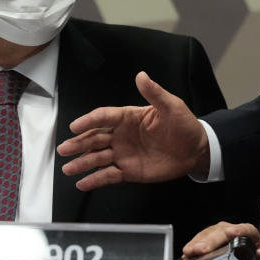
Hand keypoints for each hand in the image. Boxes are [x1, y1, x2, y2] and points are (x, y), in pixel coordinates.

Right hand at [57, 72, 209, 190]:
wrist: (195, 150)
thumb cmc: (184, 125)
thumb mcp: (172, 106)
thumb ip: (154, 93)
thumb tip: (141, 75)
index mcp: (129, 117)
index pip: (104, 117)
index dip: (89, 121)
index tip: (75, 126)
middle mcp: (122, 136)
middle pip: (95, 138)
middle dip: (79, 144)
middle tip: (64, 149)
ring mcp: (123, 154)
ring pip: (98, 158)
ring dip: (82, 163)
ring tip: (67, 169)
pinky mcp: (129, 171)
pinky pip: (108, 175)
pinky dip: (95, 180)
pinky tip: (82, 184)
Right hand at [182, 222, 259, 259]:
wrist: (250, 257)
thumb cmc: (257, 258)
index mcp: (249, 233)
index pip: (245, 229)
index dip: (238, 230)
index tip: (231, 233)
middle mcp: (233, 229)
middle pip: (221, 232)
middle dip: (209, 241)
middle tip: (200, 250)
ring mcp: (220, 232)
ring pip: (209, 234)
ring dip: (198, 243)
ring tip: (189, 251)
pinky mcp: (211, 237)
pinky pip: (201, 238)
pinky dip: (194, 245)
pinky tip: (188, 252)